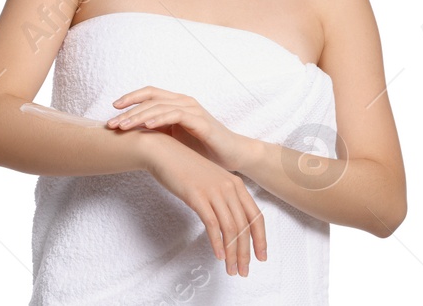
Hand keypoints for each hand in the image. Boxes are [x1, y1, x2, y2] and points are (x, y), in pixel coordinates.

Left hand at [108, 87, 253, 170]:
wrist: (232, 155)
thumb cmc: (201, 147)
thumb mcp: (174, 137)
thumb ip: (156, 131)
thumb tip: (128, 133)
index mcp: (176, 103)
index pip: (149, 93)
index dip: (129, 97)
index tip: (112, 108)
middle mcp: (184, 102)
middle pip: (150, 100)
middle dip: (128, 111)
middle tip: (111, 123)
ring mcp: (193, 110)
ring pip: (160, 106)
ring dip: (139, 115)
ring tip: (123, 125)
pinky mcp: (202, 121)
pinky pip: (177, 115)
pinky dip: (160, 118)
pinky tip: (147, 125)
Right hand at [145, 137, 266, 277]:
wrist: (162, 152)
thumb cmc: (183, 167)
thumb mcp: (210, 180)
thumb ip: (223, 196)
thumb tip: (229, 220)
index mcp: (236, 184)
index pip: (256, 217)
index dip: (260, 240)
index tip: (261, 257)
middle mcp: (229, 188)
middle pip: (244, 227)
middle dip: (245, 253)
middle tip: (243, 271)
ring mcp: (214, 191)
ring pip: (230, 229)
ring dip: (232, 253)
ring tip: (230, 269)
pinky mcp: (197, 196)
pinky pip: (212, 224)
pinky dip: (217, 242)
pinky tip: (217, 255)